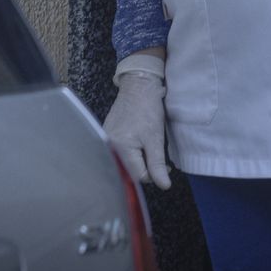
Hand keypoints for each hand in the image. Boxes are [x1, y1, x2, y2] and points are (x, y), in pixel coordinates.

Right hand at [103, 69, 171, 189]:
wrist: (138, 85)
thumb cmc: (148, 109)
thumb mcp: (156, 138)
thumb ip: (157, 164)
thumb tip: (164, 186)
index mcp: (120, 149)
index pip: (138, 176)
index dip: (153, 175)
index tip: (164, 167)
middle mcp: (109, 147)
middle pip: (128, 170)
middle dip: (145, 168)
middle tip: (157, 158)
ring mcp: (106, 140)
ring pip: (124, 162)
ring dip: (138, 160)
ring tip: (149, 148)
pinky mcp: (107, 134)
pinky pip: (120, 152)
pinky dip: (131, 152)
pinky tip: (139, 143)